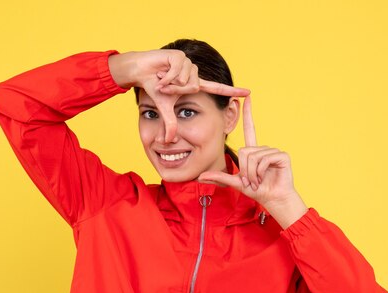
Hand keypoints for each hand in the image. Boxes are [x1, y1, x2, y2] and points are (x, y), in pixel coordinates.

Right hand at [109, 50, 249, 140]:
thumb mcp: (164, 108)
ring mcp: (188, 63)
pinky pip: (177, 73)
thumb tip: (169, 141)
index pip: (216, 89)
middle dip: (176, 91)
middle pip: (194, 88)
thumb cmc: (152, 87)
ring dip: (170, 84)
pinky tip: (159, 73)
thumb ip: (170, 122)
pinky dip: (166, 77)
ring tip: (161, 79)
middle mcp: (194, 73)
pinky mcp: (180, 56)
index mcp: (194, 84)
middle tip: (164, 88)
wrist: (139, 72)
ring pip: (186, 80)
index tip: (248, 92)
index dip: (231, 92)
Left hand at [197, 96, 307, 227]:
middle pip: (244, 151)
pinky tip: (265, 177)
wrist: (273, 199)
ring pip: (253, 156)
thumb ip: (219, 177)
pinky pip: (264, 159)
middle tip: (251, 181)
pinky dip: (261, 171)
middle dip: (245, 169)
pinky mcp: (282, 156)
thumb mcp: (235, 182)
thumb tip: (200, 177)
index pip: (250, 128)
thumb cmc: (257, 191)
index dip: (248, 114)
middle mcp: (263, 148)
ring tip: (258, 181)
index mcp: (254, 152)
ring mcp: (273, 151)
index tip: (247, 97)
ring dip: (253, 173)